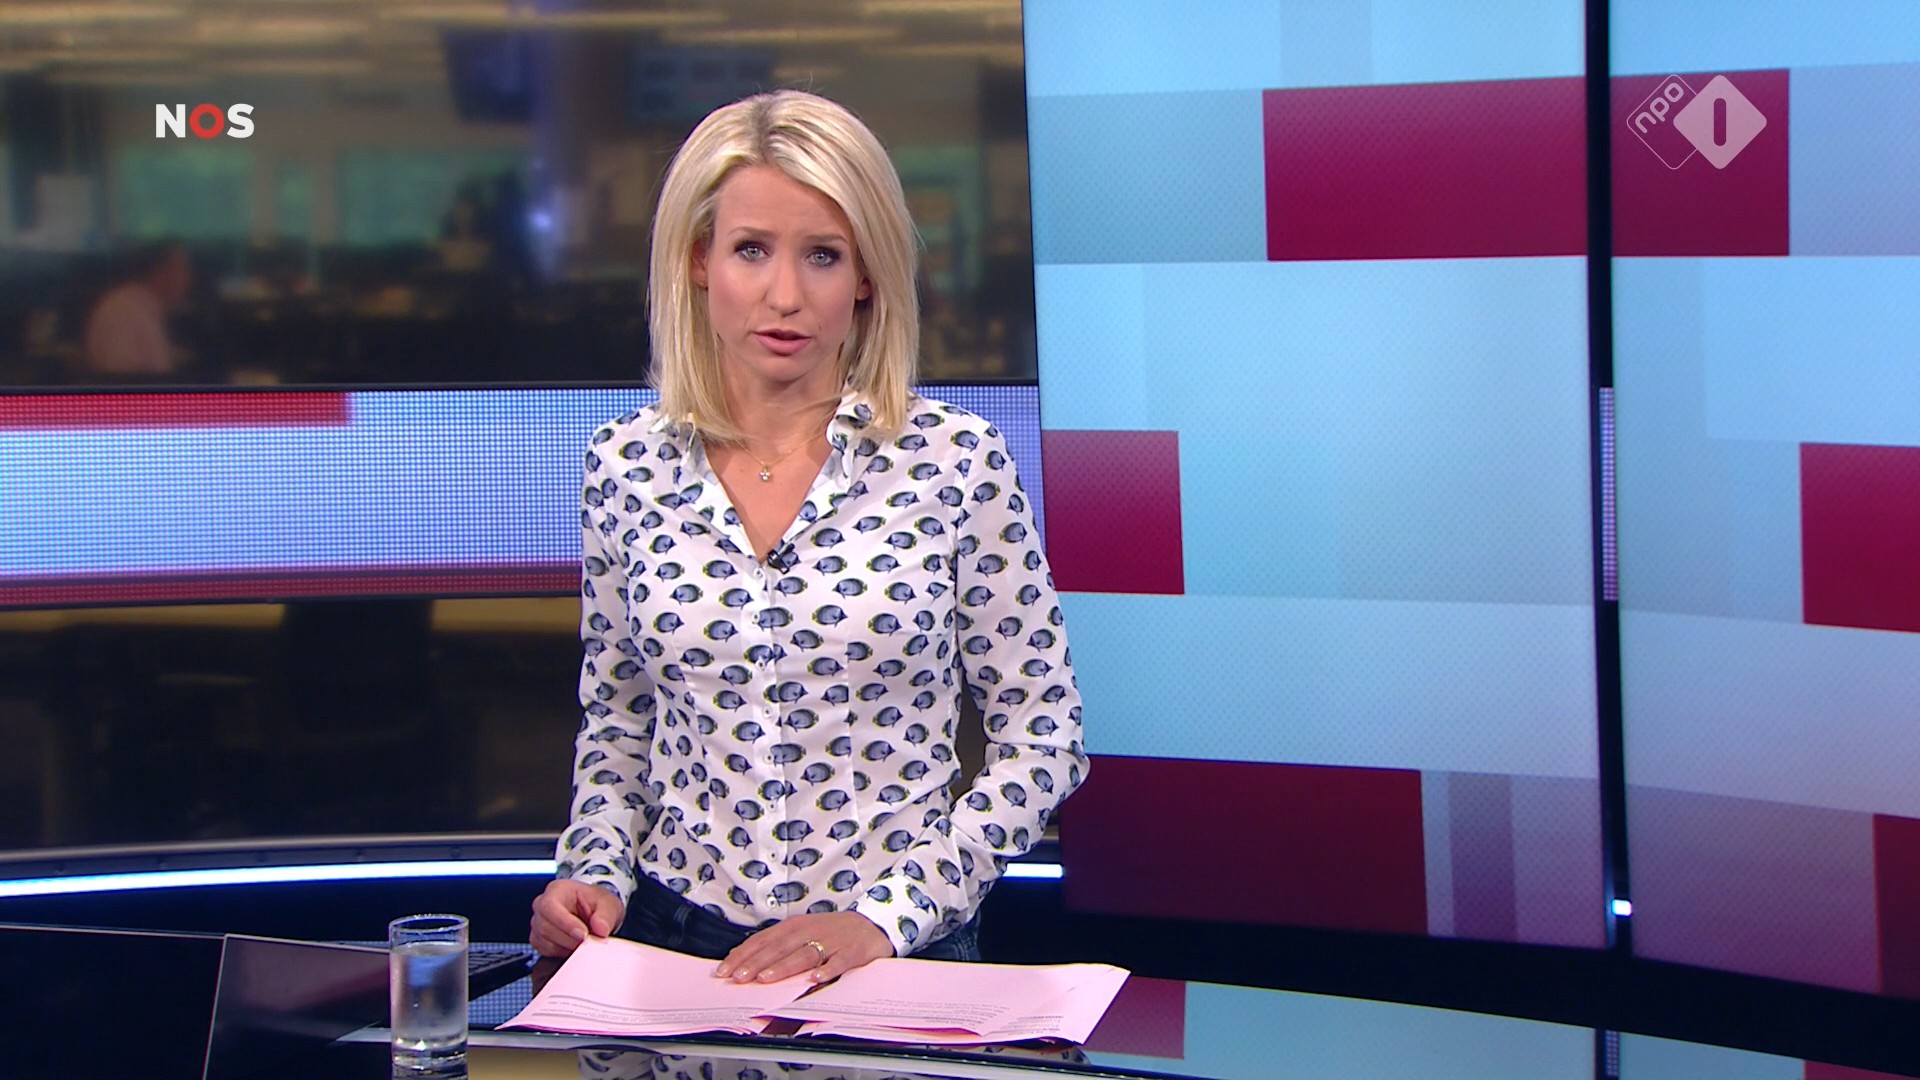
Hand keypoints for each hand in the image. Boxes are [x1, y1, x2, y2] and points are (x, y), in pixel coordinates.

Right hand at [530, 878, 625, 957]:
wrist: (594, 913)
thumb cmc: (596, 904)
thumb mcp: (608, 904)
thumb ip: (605, 915)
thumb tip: (601, 929)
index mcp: (557, 890)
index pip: (550, 906)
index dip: (565, 923)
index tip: (583, 934)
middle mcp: (542, 905)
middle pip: (545, 927)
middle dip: (570, 938)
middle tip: (589, 940)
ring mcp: (538, 923)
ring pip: (546, 942)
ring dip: (568, 946)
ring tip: (585, 940)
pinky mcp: (539, 940)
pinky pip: (547, 952)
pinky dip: (563, 952)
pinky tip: (575, 945)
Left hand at [714, 911, 891, 984]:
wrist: (872, 924)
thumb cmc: (830, 933)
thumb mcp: (802, 933)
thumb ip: (778, 947)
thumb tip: (746, 964)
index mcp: (794, 926)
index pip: (763, 941)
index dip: (743, 955)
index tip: (724, 970)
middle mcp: (810, 931)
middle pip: (779, 948)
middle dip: (757, 964)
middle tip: (739, 978)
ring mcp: (832, 941)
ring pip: (804, 955)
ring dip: (784, 967)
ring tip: (766, 979)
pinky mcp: (853, 951)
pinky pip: (839, 962)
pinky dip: (828, 970)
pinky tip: (815, 978)